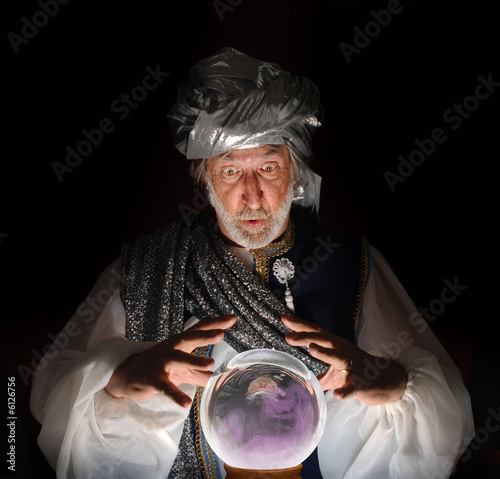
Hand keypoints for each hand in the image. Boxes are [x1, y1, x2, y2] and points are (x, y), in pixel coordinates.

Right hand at [105, 314, 236, 406]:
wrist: (127, 375)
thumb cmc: (158, 367)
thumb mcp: (181, 369)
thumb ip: (199, 373)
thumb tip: (216, 379)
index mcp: (180, 343)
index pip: (199, 329)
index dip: (215, 323)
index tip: (233, 318)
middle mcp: (171, 349)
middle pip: (189, 338)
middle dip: (204, 335)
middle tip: (221, 334)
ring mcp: (161, 363)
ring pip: (177, 359)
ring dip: (193, 361)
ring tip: (210, 365)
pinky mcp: (152, 380)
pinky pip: (165, 387)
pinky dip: (175, 394)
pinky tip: (186, 402)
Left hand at [282, 315, 406, 404]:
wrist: (386, 381)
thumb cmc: (356, 372)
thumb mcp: (334, 371)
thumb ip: (316, 375)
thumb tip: (298, 381)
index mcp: (336, 346)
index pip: (316, 332)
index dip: (300, 325)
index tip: (283, 318)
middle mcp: (344, 352)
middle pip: (324, 340)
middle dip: (306, 337)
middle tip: (288, 337)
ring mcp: (353, 368)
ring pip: (339, 358)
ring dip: (325, 353)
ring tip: (311, 348)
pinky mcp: (361, 384)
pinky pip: (353, 388)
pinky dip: (345, 391)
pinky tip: (337, 395)